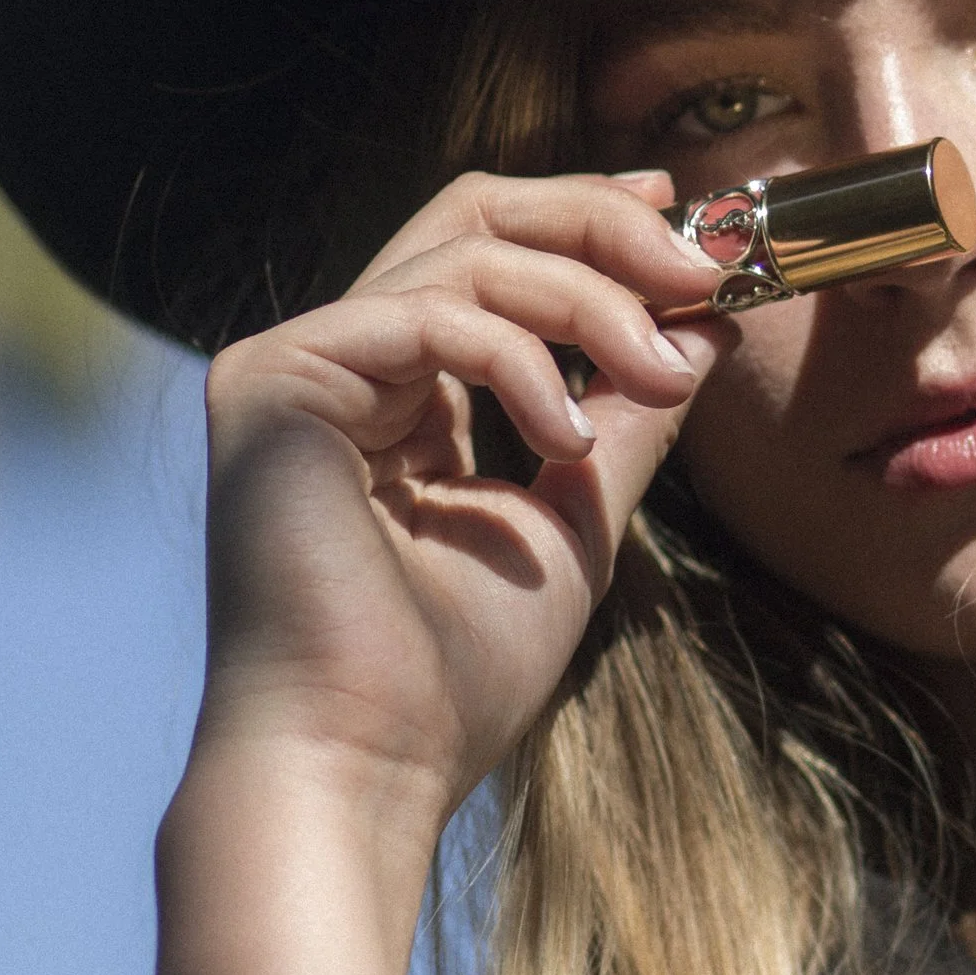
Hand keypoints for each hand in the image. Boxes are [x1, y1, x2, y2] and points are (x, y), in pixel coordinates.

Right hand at [193, 168, 725, 821]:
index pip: (497, 253)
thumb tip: (702, 329)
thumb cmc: (458, 675)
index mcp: (402, 392)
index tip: (700, 241)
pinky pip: (423, 315)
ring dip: (590, 301)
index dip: (597, 224)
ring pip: (465, 254)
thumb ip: (627, 418)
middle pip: (474, 213)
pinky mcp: (273, 380)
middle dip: (603, 225)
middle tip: (701, 268)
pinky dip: (519, 363)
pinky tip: (563, 440)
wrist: (371, 761)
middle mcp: (343, 362)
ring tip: (660, 373)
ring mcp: (300, 365)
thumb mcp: (574, 518)